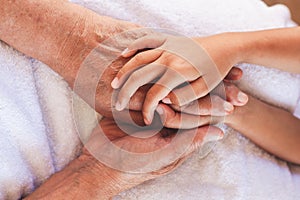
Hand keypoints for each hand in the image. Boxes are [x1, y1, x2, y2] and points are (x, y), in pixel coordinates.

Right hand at [111, 32, 240, 123]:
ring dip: (124, 71)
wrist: (226, 44)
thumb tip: (166, 100)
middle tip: (117, 105)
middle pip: (139, 76)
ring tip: (114, 83)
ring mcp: (166, 47)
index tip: (146, 120)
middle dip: (125, 92)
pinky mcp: (167, 39)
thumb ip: (184, 97)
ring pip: (138, 58)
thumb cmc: (217, 69)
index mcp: (177, 73)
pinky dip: (134, 46)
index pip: (154, 95)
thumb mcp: (205, 88)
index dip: (148, 109)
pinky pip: (146, 40)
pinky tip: (125, 53)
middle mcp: (169, 58)